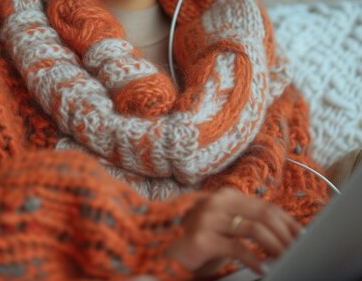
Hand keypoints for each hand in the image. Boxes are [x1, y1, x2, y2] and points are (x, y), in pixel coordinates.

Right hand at [166, 188, 301, 276]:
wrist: (163, 249)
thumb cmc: (200, 242)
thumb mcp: (226, 229)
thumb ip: (247, 224)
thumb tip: (282, 233)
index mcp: (227, 196)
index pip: (267, 207)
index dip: (288, 222)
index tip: (303, 237)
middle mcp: (218, 201)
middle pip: (264, 215)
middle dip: (286, 234)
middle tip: (301, 250)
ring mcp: (208, 217)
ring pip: (254, 229)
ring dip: (275, 246)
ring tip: (286, 258)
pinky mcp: (202, 237)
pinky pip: (236, 248)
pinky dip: (253, 260)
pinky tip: (262, 269)